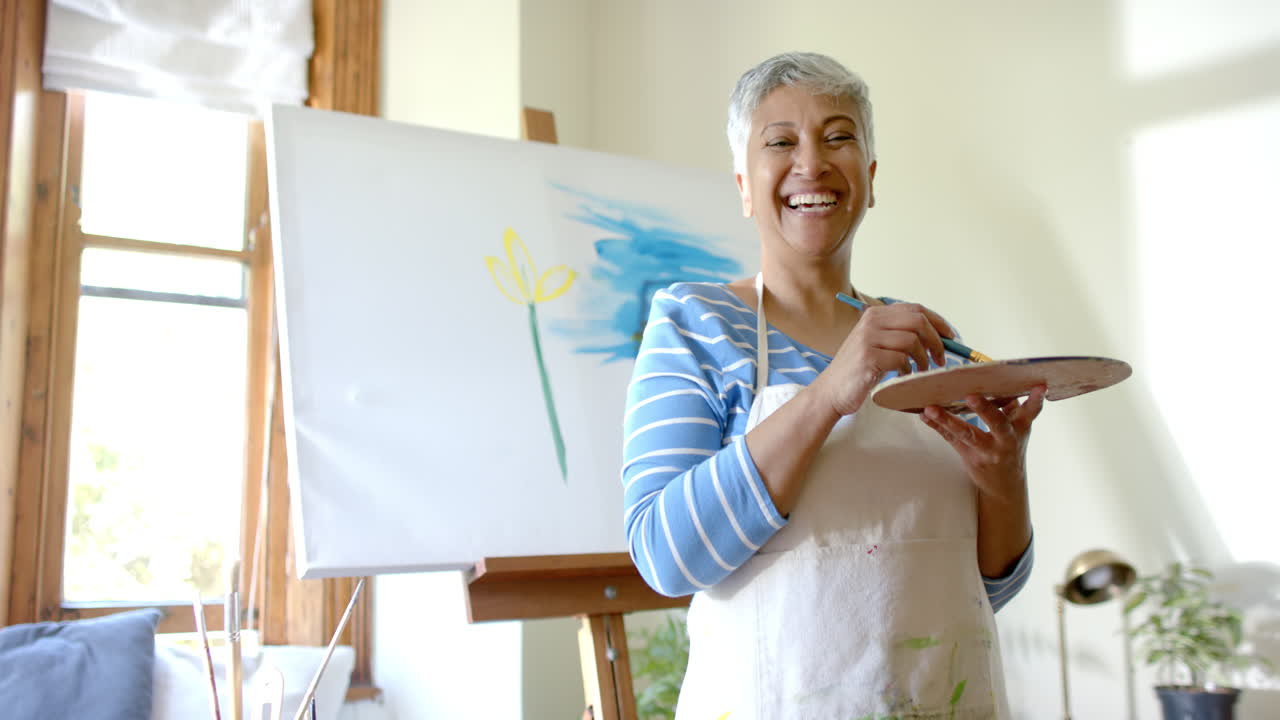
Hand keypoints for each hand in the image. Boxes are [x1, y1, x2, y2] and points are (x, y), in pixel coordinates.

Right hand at [814, 303, 953, 416]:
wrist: (832, 391)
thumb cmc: (859, 370)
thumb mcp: (878, 343)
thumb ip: (900, 333)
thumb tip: (940, 334)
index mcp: (875, 314)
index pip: (915, 309)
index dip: (938, 321)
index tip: (951, 337)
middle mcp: (871, 321)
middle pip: (918, 321)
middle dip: (936, 340)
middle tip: (940, 358)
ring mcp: (868, 338)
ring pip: (912, 340)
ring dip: (923, 358)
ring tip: (920, 370)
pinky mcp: (868, 357)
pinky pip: (902, 359)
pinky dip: (908, 369)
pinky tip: (902, 375)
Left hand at [920, 386, 1045, 500]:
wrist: (1005, 487)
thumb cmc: (1009, 449)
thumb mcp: (1017, 430)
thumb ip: (1010, 408)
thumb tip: (1002, 383)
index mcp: (1020, 429)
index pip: (1031, 413)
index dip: (1035, 400)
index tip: (1038, 387)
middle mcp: (1006, 440)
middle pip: (998, 424)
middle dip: (985, 411)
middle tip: (971, 397)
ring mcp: (988, 451)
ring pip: (967, 434)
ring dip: (948, 420)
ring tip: (931, 408)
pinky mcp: (970, 457)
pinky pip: (951, 439)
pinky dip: (937, 426)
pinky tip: (925, 416)